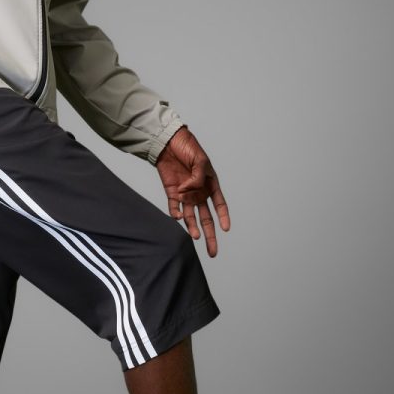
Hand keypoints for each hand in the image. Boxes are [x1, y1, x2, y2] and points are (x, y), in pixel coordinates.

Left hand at [155, 126, 230, 256]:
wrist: (168, 142)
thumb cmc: (188, 147)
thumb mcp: (200, 160)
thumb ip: (197, 178)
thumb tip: (189, 191)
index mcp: (210, 184)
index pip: (220, 205)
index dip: (223, 217)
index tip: (226, 228)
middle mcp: (199, 193)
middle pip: (206, 218)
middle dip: (210, 235)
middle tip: (213, 252)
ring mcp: (185, 195)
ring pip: (191, 217)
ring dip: (193, 228)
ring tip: (195, 237)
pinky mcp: (172, 193)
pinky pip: (174, 208)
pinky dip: (175, 214)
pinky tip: (178, 216)